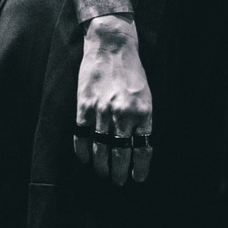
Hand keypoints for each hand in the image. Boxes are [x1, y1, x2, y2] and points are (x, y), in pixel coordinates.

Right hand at [73, 14, 153, 185]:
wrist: (111, 46)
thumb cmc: (131, 71)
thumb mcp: (145, 96)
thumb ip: (142, 120)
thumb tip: (138, 146)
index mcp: (143, 113)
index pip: (143, 150)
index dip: (140, 168)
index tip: (138, 178)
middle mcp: (123, 115)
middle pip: (120, 155)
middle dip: (119, 173)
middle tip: (118, 181)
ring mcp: (102, 112)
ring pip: (100, 150)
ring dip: (101, 167)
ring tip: (103, 174)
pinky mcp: (84, 107)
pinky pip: (81, 137)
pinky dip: (83, 152)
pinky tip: (86, 159)